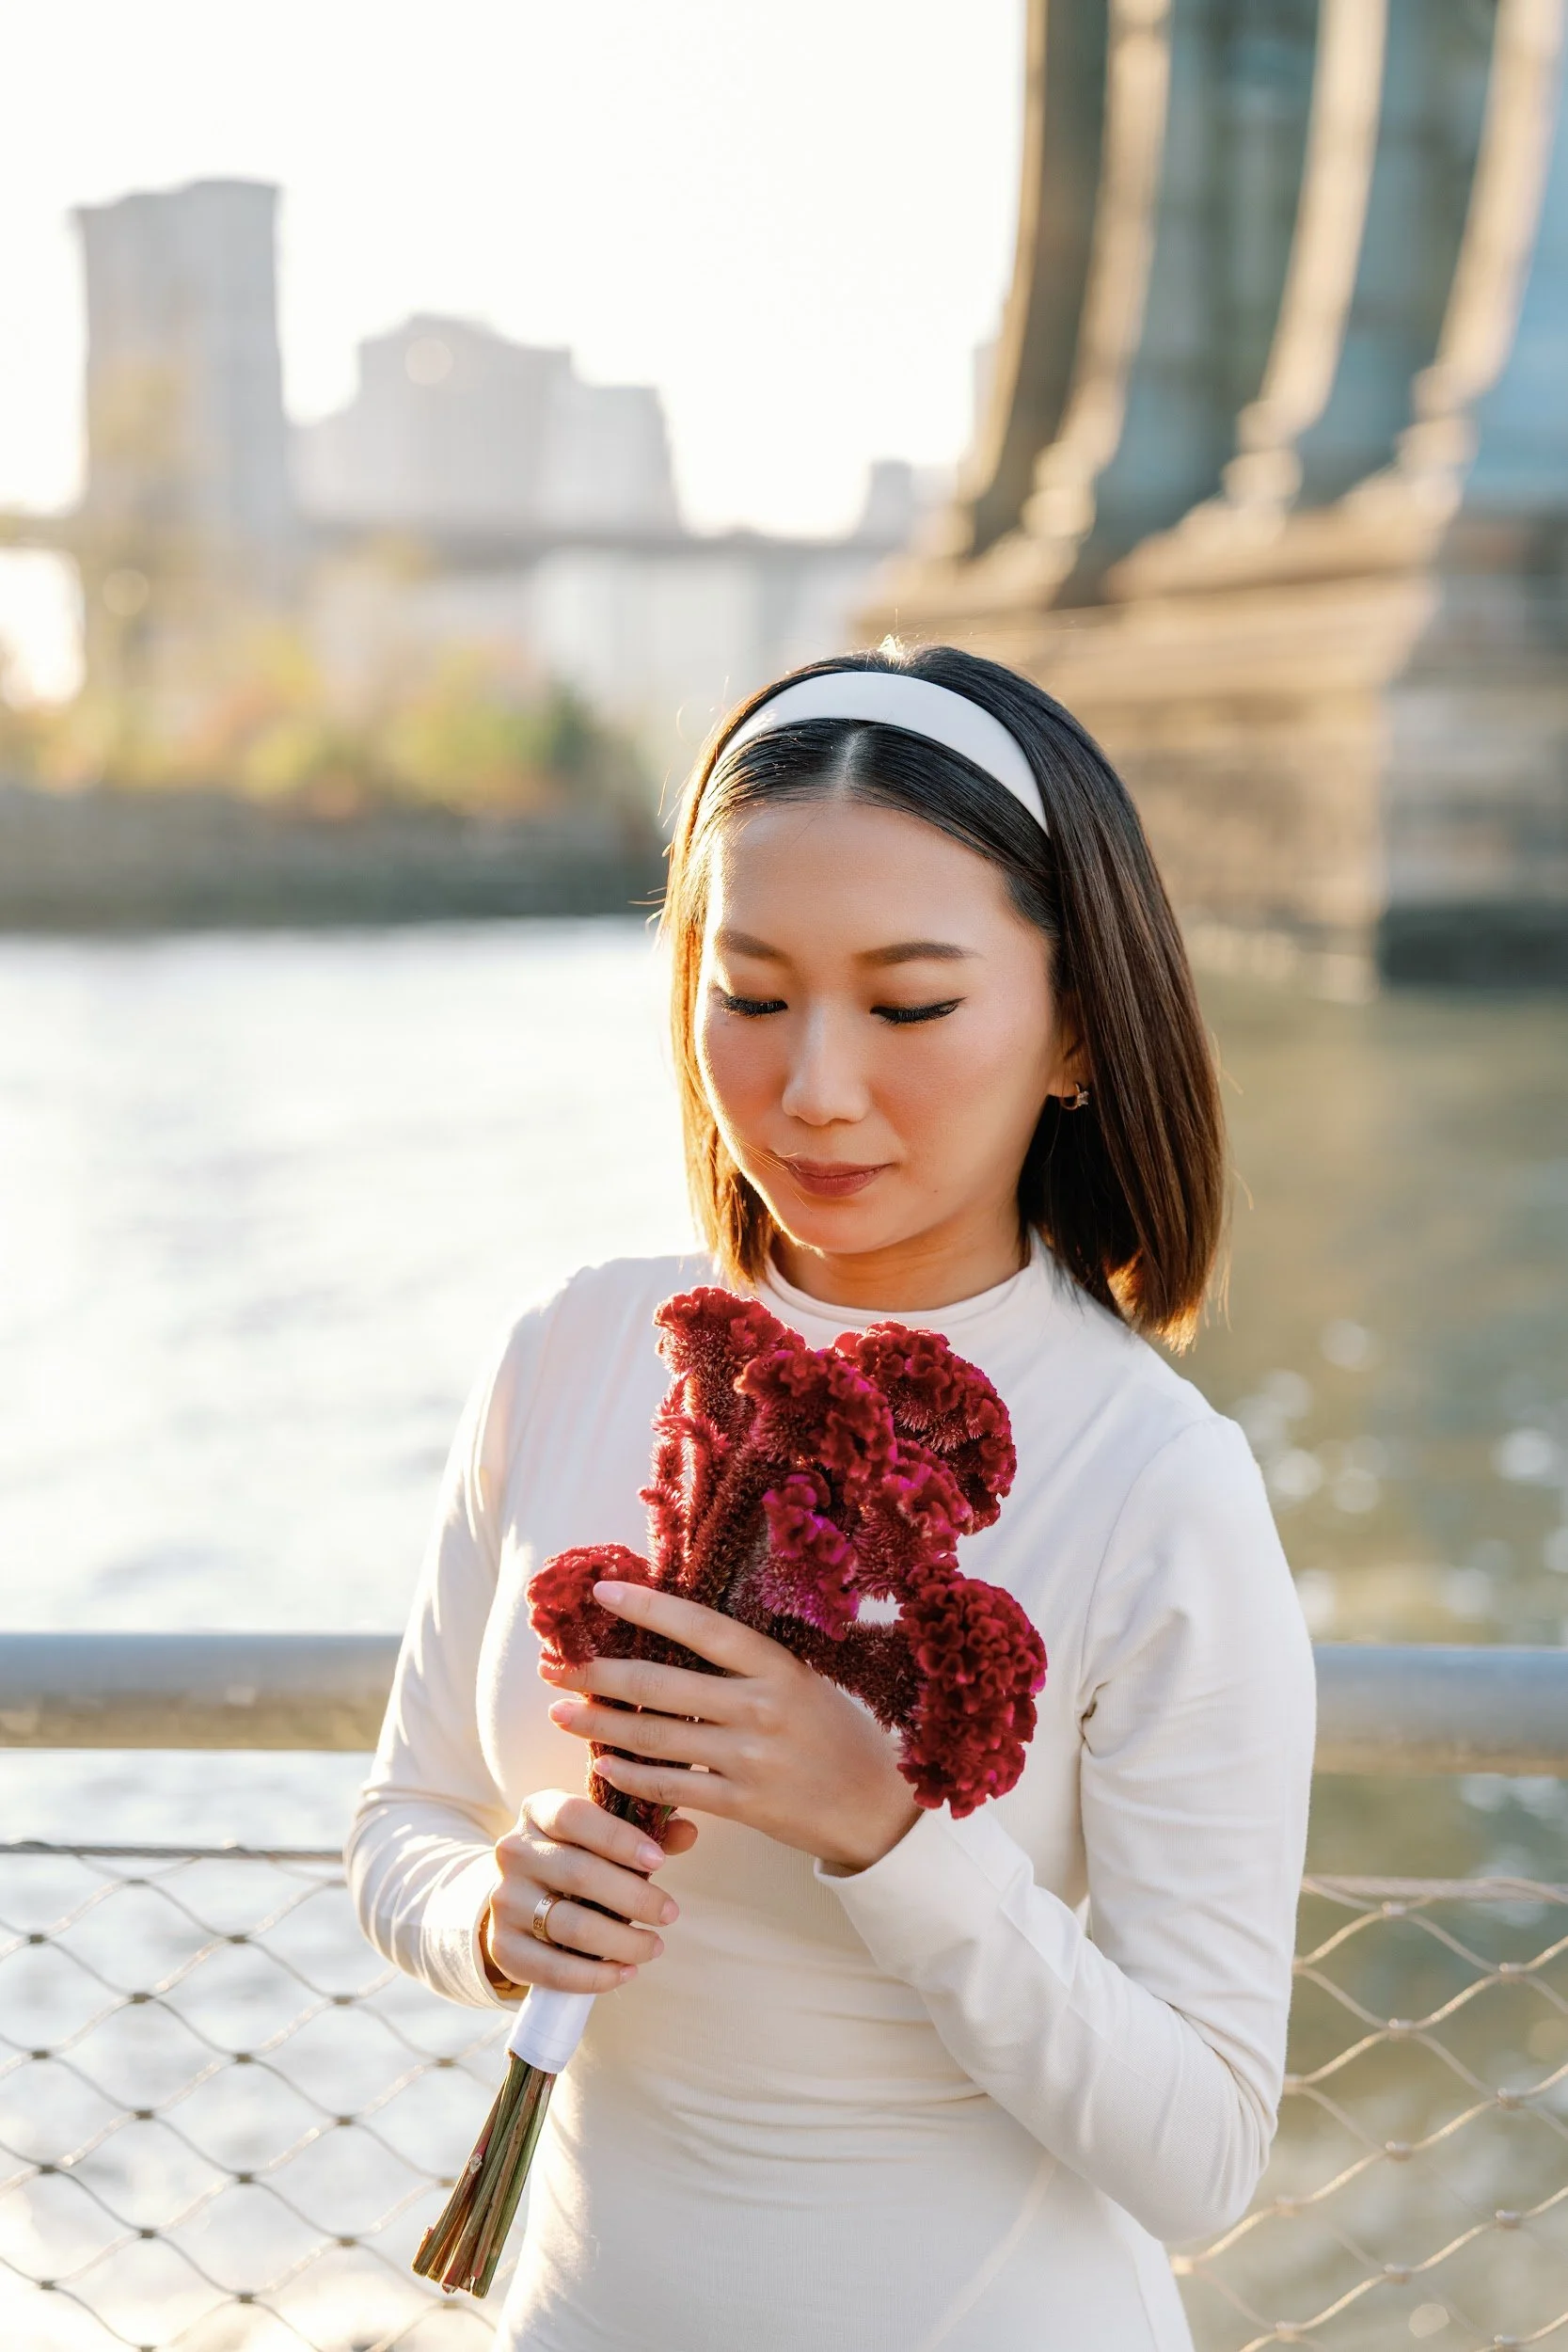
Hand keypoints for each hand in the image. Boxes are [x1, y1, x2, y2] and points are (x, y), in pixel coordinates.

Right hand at [483, 1787, 697, 1995]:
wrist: (517, 1898)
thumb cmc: (575, 1857)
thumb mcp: (602, 1835)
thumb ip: (648, 1832)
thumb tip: (688, 1832)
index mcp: (538, 1812)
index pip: (575, 1817)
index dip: (620, 1838)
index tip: (659, 1862)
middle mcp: (513, 1851)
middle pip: (580, 1874)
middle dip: (635, 1897)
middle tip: (670, 1913)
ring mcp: (504, 1901)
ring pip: (571, 1926)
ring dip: (622, 1941)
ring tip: (654, 1946)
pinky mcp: (503, 1947)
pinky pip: (554, 1969)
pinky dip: (596, 1975)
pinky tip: (626, 1972)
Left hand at [539, 1580, 921, 1873]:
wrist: (875, 1804)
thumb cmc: (833, 1731)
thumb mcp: (800, 1680)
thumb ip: (744, 1664)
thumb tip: (671, 1636)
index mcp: (776, 1664)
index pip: (699, 1626)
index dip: (646, 1608)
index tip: (601, 1594)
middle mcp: (760, 1706)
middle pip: (661, 1686)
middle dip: (598, 1676)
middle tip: (557, 1668)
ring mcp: (750, 1757)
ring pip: (655, 1739)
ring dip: (600, 1726)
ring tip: (562, 1714)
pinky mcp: (743, 1804)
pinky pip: (672, 1788)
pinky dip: (632, 1776)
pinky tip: (605, 1765)